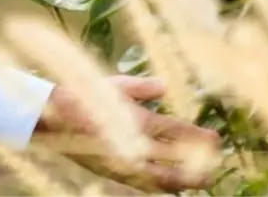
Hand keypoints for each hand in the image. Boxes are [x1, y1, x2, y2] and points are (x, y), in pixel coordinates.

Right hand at [33, 76, 221, 192]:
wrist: (51, 116)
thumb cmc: (85, 94)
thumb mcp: (115, 83)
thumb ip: (142, 87)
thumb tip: (165, 87)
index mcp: (135, 118)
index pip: (176, 131)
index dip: (199, 137)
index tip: (217, 138)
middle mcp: (132, 143)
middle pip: (174, 160)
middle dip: (199, 163)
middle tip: (216, 163)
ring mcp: (122, 162)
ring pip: (161, 179)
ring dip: (184, 180)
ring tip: (201, 179)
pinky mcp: (112, 172)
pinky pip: (142, 183)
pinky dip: (160, 185)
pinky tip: (171, 185)